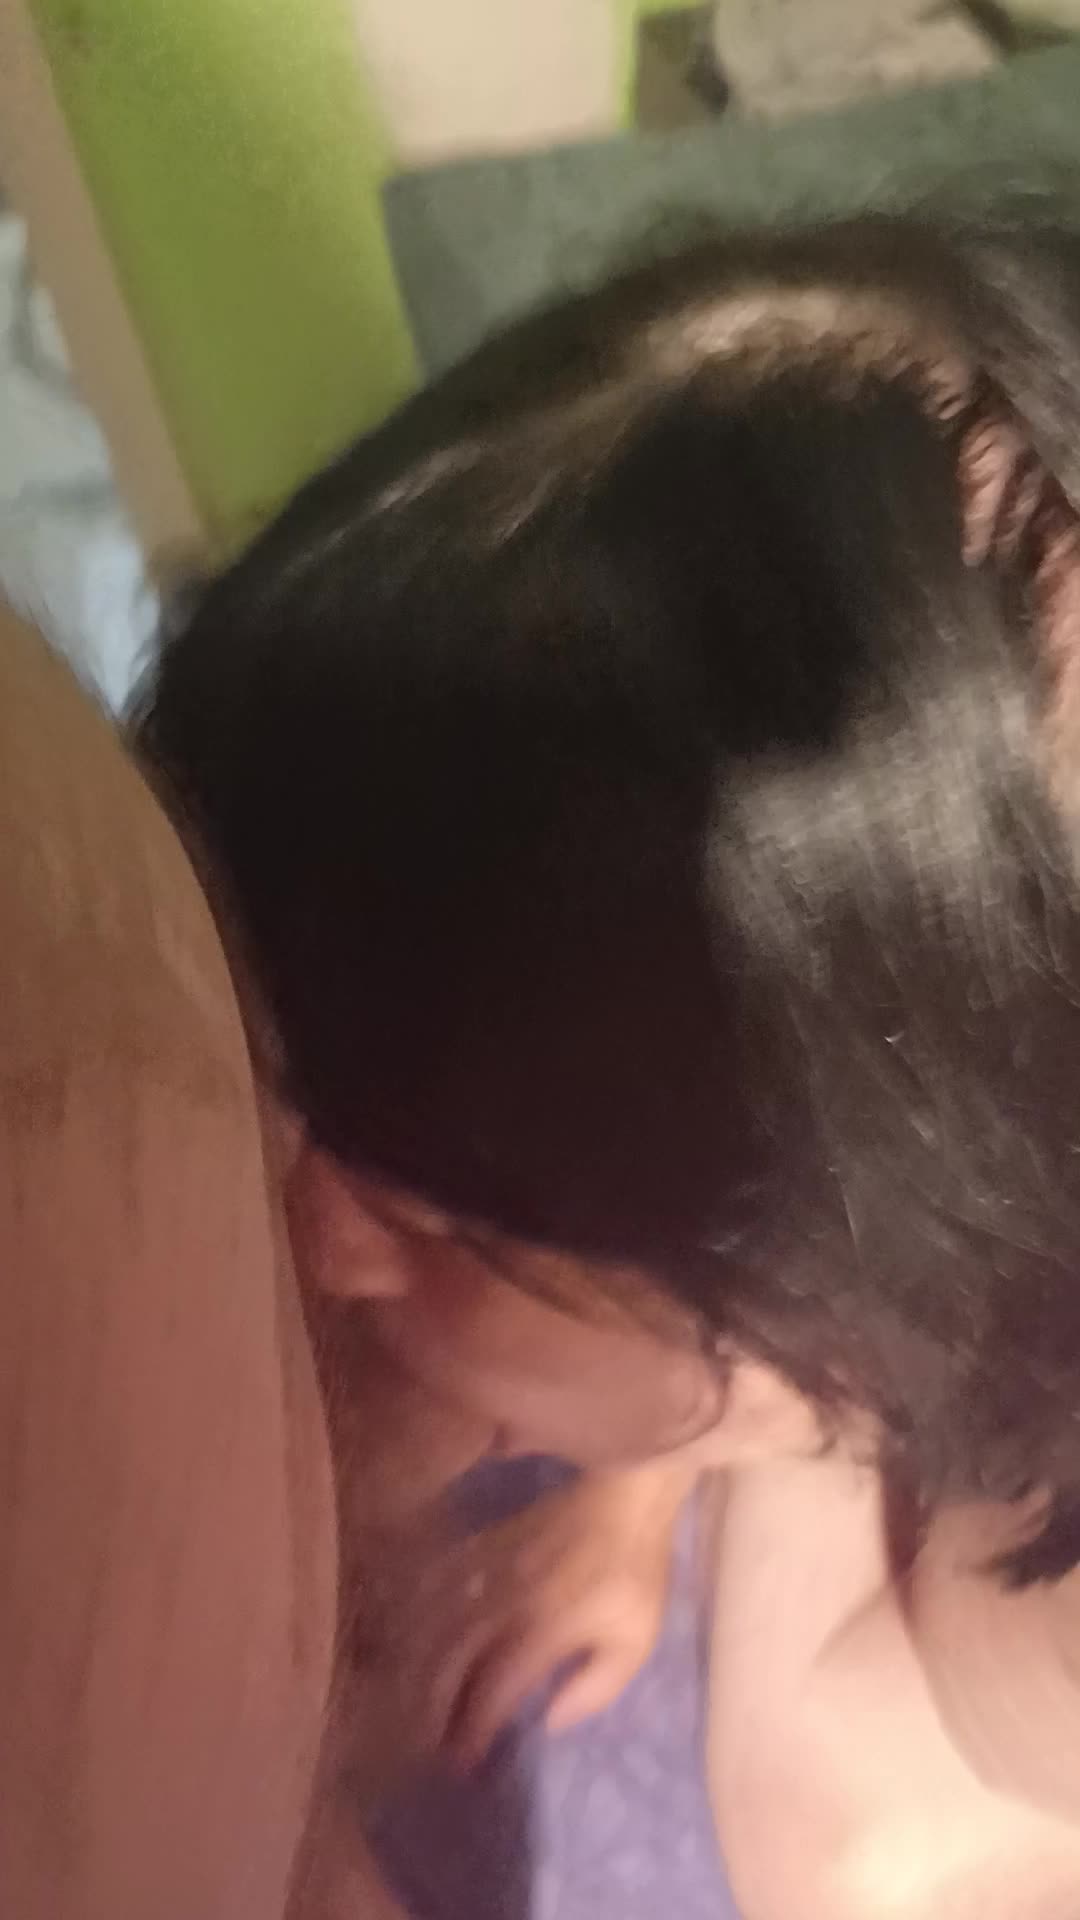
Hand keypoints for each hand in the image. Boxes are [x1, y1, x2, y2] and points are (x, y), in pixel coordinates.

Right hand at [371, 1460, 696, 1772]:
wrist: (627, 1497)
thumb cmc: (635, 1574)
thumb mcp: (636, 1643)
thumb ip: (594, 1689)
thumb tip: (549, 1719)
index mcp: (545, 1628)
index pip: (494, 1687)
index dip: (474, 1727)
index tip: (462, 1762)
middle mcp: (508, 1600)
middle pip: (453, 1659)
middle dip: (436, 1705)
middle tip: (428, 1741)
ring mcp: (493, 1567)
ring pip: (439, 1621)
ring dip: (422, 1664)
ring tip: (413, 1699)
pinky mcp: (488, 1542)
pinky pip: (443, 1578)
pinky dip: (423, 1609)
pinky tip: (413, 1630)